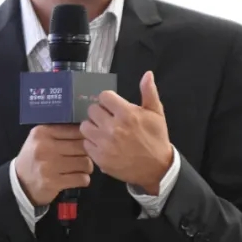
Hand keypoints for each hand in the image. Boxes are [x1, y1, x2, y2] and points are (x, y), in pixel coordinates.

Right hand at [14, 124, 93, 206]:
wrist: (20, 182)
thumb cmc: (35, 158)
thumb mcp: (41, 139)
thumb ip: (61, 132)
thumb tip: (88, 130)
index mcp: (43, 132)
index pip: (76, 130)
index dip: (86, 137)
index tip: (86, 143)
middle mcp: (44, 147)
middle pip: (82, 146)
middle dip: (88, 153)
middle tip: (85, 157)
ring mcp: (48, 166)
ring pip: (85, 163)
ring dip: (87, 167)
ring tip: (81, 168)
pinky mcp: (53, 182)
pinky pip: (81, 179)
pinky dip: (83, 179)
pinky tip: (77, 178)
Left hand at [80, 70, 172, 192]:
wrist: (156, 168)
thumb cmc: (156, 138)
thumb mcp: (156, 113)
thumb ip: (149, 92)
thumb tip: (147, 74)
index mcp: (127, 114)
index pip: (104, 96)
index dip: (108, 100)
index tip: (113, 107)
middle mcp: (113, 127)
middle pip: (92, 110)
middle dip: (99, 113)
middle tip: (108, 119)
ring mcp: (105, 143)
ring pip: (85, 126)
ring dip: (93, 127)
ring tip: (102, 131)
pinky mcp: (100, 157)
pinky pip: (86, 143)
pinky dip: (92, 143)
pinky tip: (102, 144)